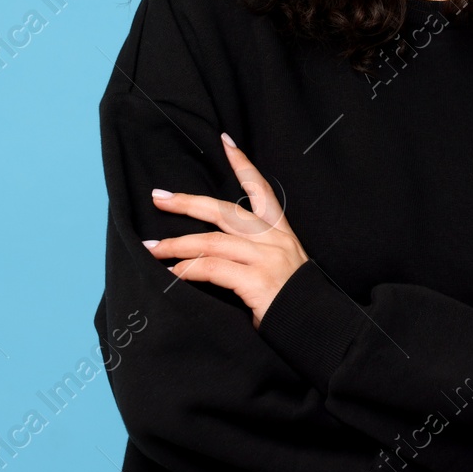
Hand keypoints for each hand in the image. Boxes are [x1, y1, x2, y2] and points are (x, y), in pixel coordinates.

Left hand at [143, 132, 308, 328]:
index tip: (225, 141)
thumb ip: (254, 256)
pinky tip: (173, 273)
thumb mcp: (281, 269)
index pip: (261, 189)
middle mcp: (274, 240)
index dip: (243, 163)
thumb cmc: (296, 304)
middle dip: (188, 202)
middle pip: (224, 211)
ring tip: (152, 250)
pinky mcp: (257, 281)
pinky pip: (213, 269)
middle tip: (159, 197)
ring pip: (211, 241)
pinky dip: (188, 270)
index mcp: (282, 233)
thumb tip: (217, 255)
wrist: (321, 330)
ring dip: (177, 245)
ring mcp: (266, 259)